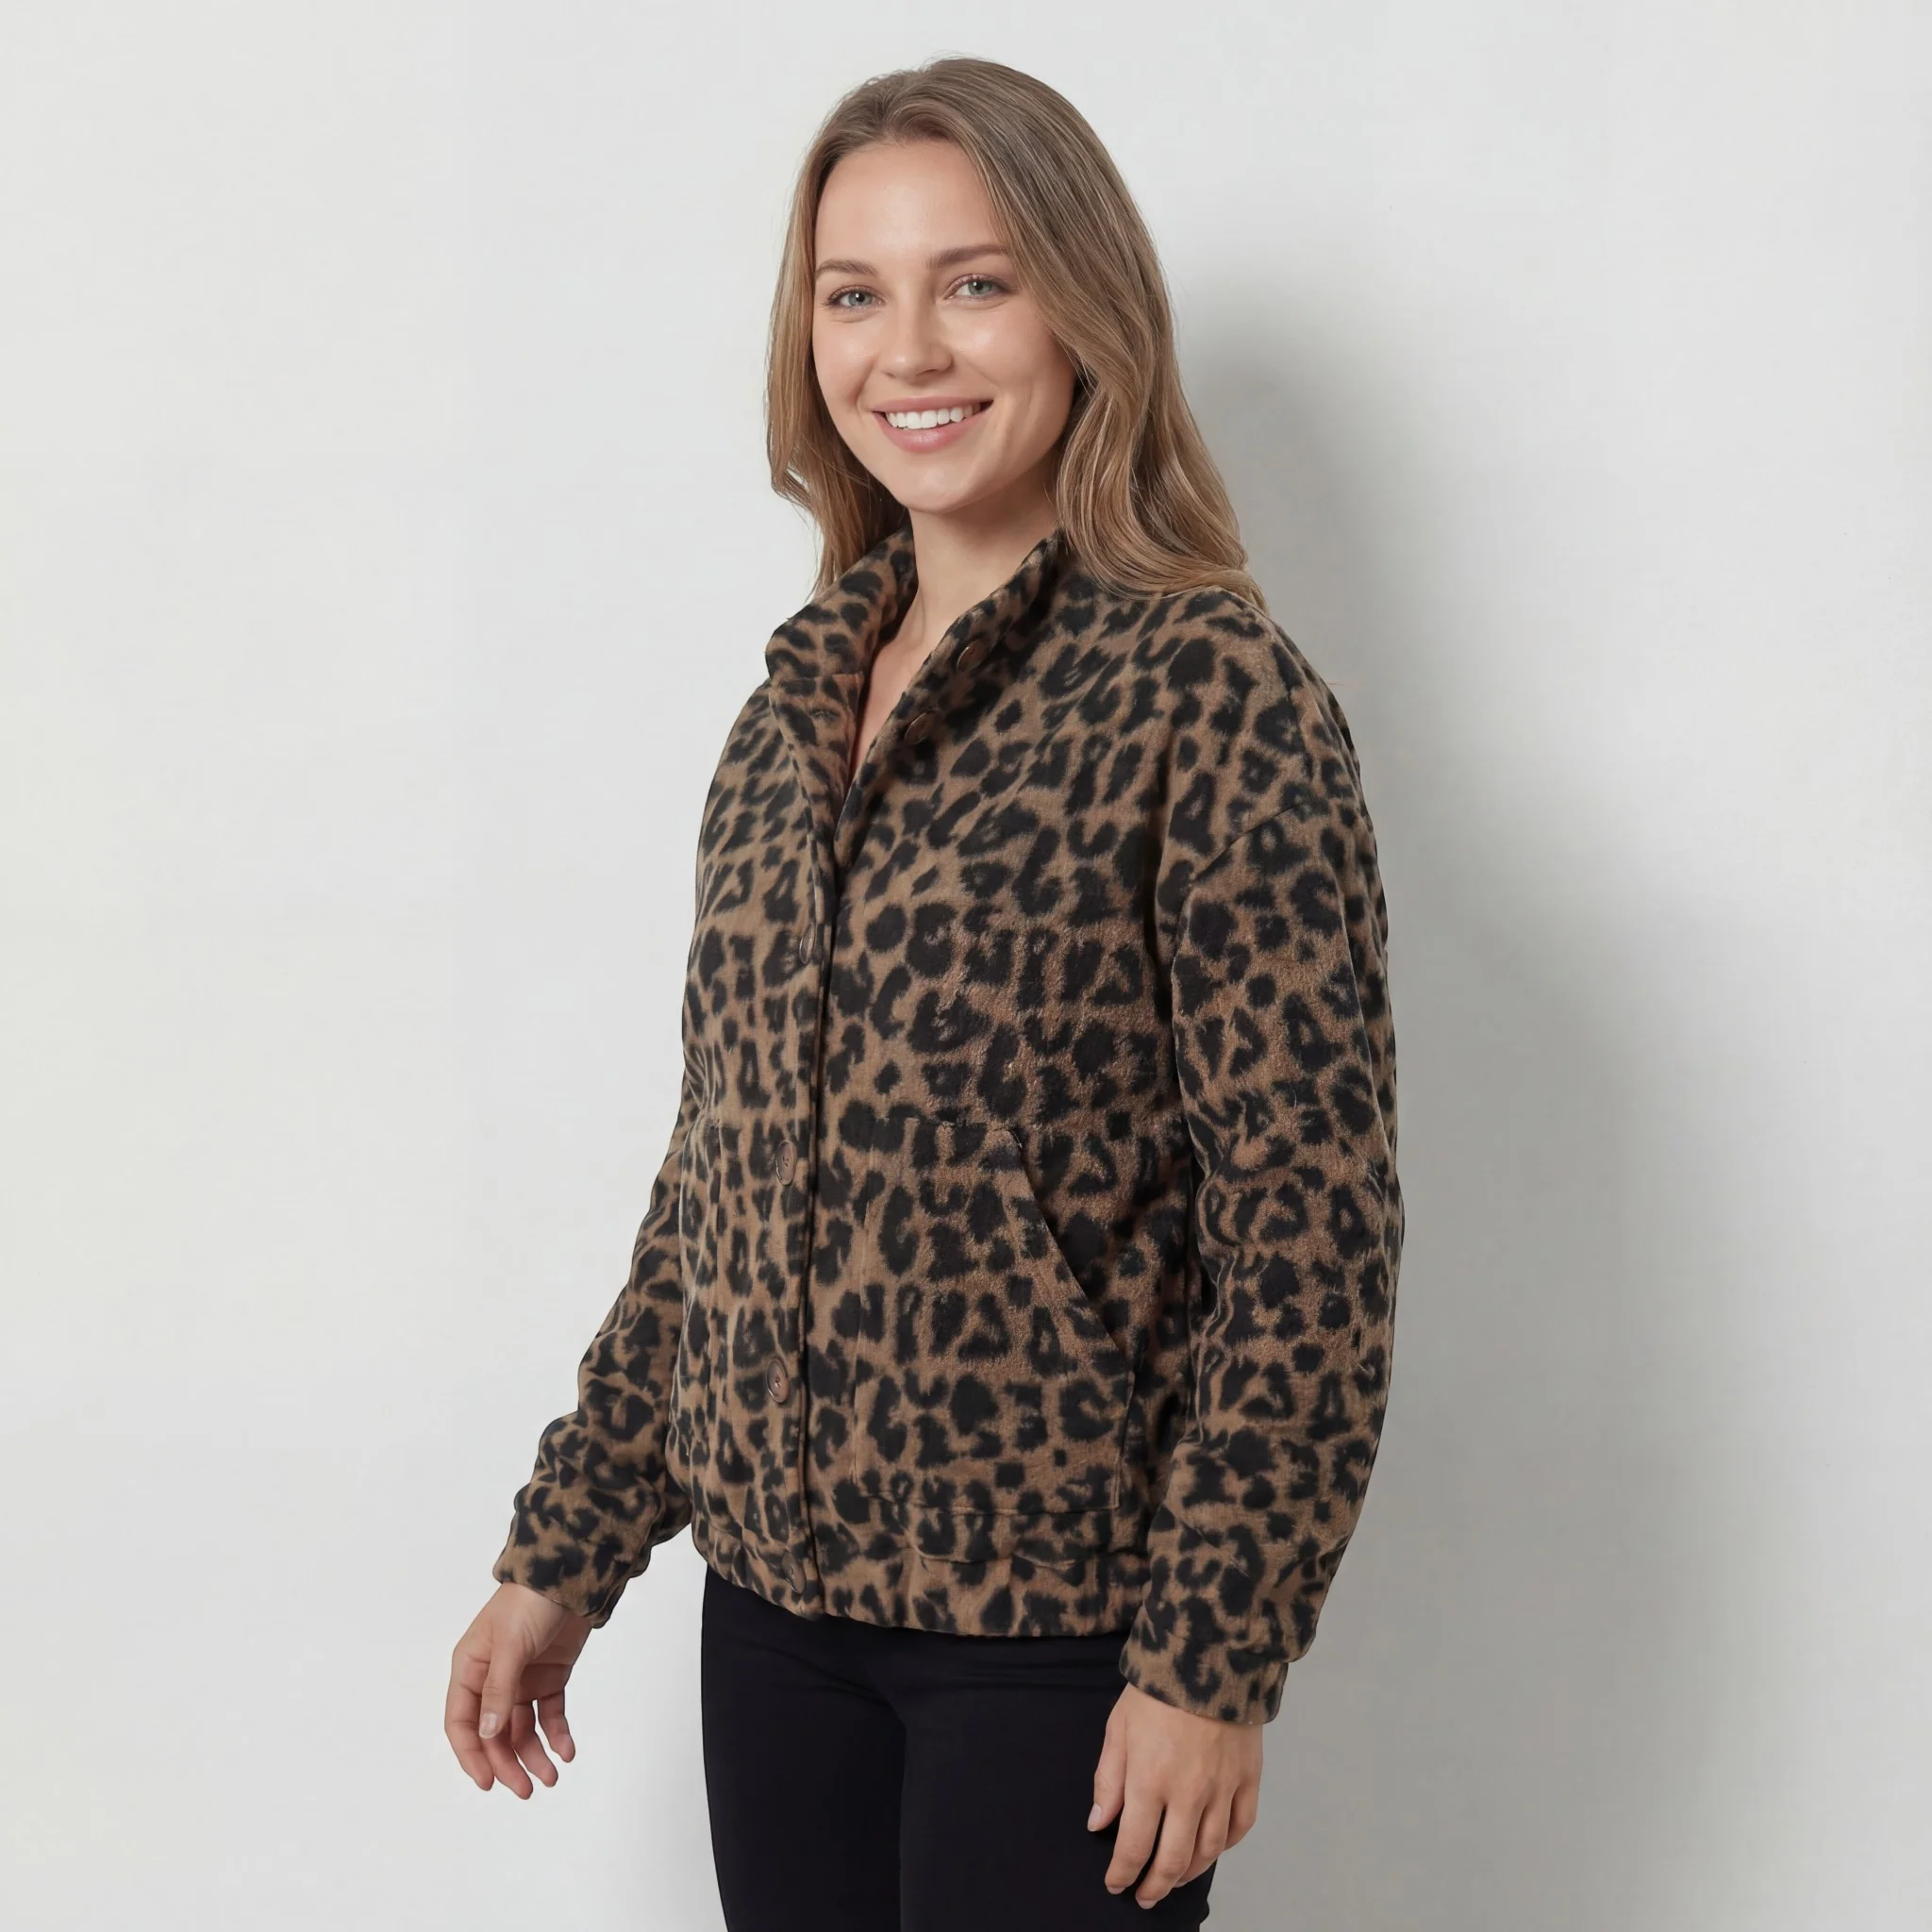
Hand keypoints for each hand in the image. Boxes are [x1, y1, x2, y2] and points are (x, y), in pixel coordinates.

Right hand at [445, 1581, 593, 1796]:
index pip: (461, 1722)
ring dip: (534, 1755)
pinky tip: (566, 1750)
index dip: (471, 1755)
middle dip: (508, 1762)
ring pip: (522, 1729)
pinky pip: (550, 1714)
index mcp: (470, 1668)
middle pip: (493, 1733)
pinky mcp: (550, 1677)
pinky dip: (557, 1734)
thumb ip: (498, 1690)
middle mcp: (491, 1679)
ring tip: (551, 1776)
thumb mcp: (509, 1645)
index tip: (488, 1783)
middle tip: (526, 1789)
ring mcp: (522, 1680)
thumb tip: (486, 1734)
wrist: (572, 1576)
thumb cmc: (529, 1602)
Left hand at [1088, 1681, 1262, 1905]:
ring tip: (1173, 1878)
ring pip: (1208, 1852)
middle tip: (1143, 1896)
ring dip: (1188, 1873)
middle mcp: (1188, 1794)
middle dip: (1154, 1885)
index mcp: (1149, 1781)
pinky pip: (1239, 1828)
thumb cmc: (1156, 1690)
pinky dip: (1224, 1847)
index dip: (1122, 1873)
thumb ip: (1108, 1779)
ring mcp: (1223, 1790)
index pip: (1134, 1847)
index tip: (1115, 1884)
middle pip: (1173, 1860)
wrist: (1209, 1656)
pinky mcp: (1249, 1780)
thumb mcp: (1118, 1727)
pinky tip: (1210, 1849)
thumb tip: (1099, 1824)